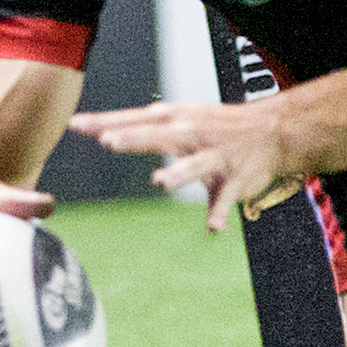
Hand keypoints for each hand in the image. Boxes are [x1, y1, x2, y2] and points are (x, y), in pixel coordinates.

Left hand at [70, 99, 291, 230]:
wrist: (272, 131)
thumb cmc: (216, 125)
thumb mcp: (180, 117)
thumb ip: (142, 127)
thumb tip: (100, 130)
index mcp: (174, 119)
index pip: (133, 119)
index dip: (104, 122)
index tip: (75, 124)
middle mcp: (192, 134)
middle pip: (158, 136)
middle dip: (135, 138)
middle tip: (108, 141)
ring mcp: (214, 156)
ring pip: (193, 166)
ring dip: (177, 174)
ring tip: (160, 182)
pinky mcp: (234, 179)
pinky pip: (224, 200)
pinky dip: (218, 213)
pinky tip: (211, 228)